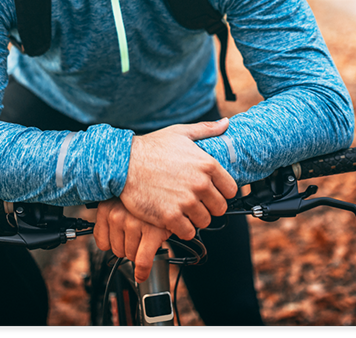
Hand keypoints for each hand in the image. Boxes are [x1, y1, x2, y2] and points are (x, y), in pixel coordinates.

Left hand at [94, 198, 170, 282]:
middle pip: (116, 250)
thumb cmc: (143, 195)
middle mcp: (117, 214)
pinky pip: (143, 261)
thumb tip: (106, 243)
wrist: (167, 186)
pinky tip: (142, 273)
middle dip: (128, 246)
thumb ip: (111, 218)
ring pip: (130, 256)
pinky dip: (142, 271)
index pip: (102, 242)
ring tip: (147, 234)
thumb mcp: (120, 201)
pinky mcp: (152, 231)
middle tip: (139, 234)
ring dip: (138, 251)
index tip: (122, 240)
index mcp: (106, 208)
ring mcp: (133, 223)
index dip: (114, 243)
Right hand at [119, 118, 237, 240]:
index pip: (231, 190)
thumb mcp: (181, 132)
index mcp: (207, 164)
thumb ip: (206, 129)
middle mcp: (200, 184)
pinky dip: (182, 228)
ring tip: (183, 210)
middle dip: (209, 207)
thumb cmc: (151, 147)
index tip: (211, 192)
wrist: (124, 163)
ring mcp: (186, 201)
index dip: (221, 192)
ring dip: (195, 218)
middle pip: (219, 208)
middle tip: (195, 203)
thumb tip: (225, 123)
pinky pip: (188, 232)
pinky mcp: (170, 216)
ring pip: (204, 221)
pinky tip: (173, 218)